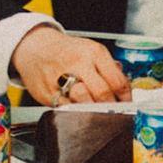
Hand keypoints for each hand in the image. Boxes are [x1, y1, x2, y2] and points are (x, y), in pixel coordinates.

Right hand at [12, 27, 129, 105]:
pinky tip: (77, 113)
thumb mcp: (91, 51)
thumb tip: (125, 92)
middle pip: (102, 93)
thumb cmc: (67, 52)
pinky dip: (73, 114)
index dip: (126, 100)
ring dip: (93, 112)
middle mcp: (78, 63)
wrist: (35, 46)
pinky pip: (64, 108)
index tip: (127, 109)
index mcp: (94, 53)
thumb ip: (109, 69)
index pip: (118, 81)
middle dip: (111, 109)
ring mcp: (61, 77)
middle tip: (113, 116)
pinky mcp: (47, 91)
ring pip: (83, 101)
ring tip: (96, 116)